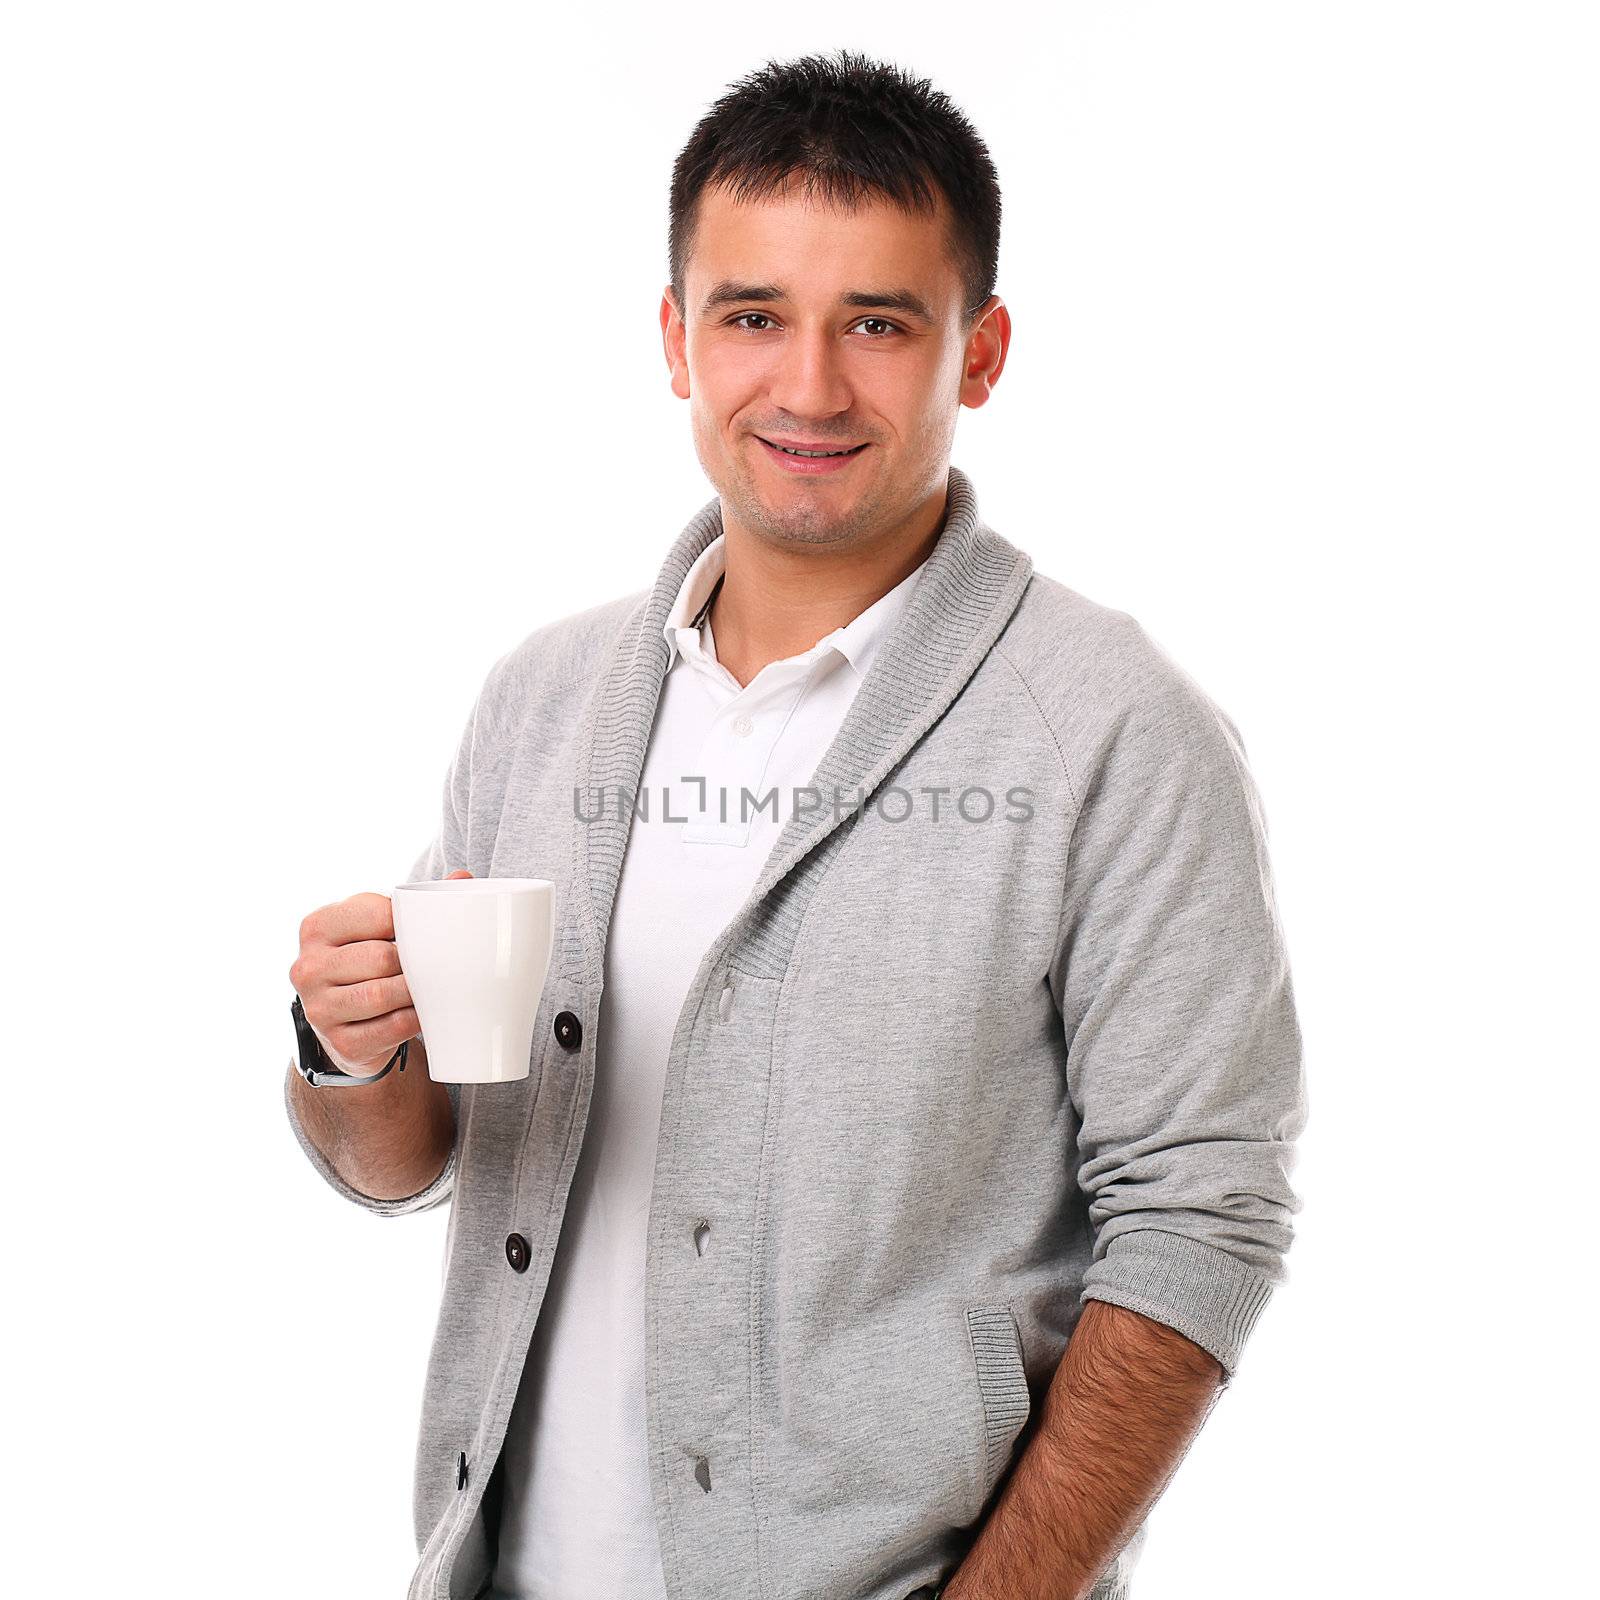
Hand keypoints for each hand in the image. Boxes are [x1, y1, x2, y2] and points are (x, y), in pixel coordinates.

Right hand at [290, 870, 472, 1074]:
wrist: (348, 1022)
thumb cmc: (369, 961)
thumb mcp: (380, 927)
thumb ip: (417, 901)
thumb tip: (463, 875)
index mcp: (316, 927)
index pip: (376, 914)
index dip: (410, 923)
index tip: (422, 930)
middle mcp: (308, 966)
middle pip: (381, 957)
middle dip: (414, 961)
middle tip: (435, 962)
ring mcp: (318, 1008)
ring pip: (383, 994)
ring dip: (416, 991)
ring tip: (431, 985)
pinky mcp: (340, 1042)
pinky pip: (391, 1028)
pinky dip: (414, 1019)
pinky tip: (423, 1011)